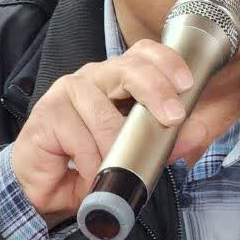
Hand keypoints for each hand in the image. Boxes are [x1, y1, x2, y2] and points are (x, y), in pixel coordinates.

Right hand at [11, 40, 198, 227]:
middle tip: (172, 118)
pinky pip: (82, 141)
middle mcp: (93, 76)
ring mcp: (68, 91)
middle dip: (156, 93)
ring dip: (117, 152)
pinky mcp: (48, 113)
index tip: (186, 84)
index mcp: (116, 78)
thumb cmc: (88, 161)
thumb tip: (197, 132)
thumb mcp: (133, 152)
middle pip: (129, 71)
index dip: (167, 62)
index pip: (143, 53)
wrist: (42, 186)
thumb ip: (164, 141)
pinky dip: (92, 165)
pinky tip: (91, 176)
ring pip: (107, 118)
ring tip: (117, 173)